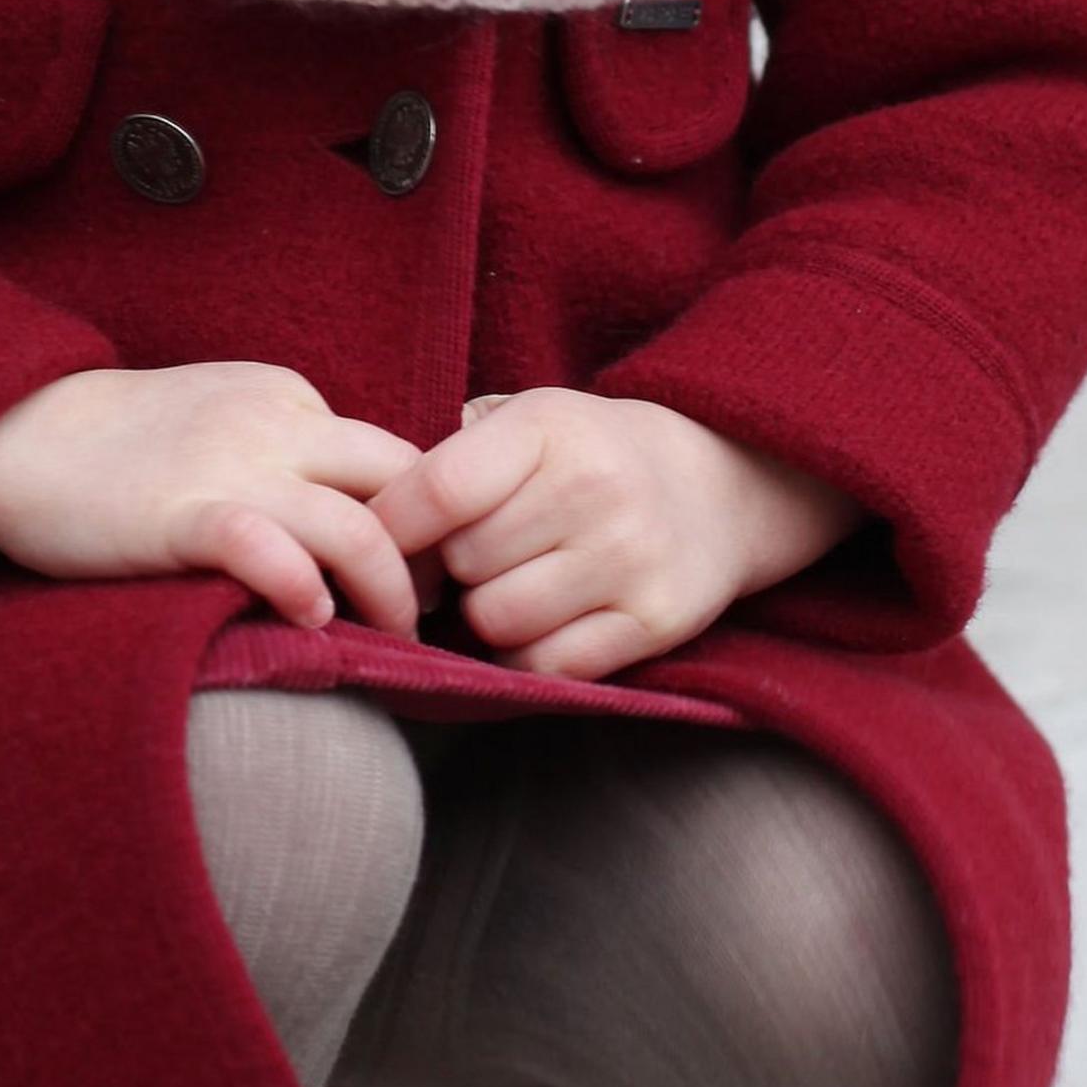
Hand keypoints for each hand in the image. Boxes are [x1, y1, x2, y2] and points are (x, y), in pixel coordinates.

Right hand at [0, 361, 429, 636]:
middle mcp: (274, 423)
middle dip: (432, 552)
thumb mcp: (223, 416)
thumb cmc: (119, 444)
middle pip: (403, 480)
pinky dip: (305, 590)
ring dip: (390, 590)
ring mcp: (230, 468)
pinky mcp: (182, 516)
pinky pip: (269, 551)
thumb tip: (352, 514)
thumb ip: (286, 447)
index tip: (426, 567)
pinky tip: (311, 620)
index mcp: (288, 396)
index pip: (392, 454)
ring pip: (356, 525)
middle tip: (433, 606)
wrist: (16, 437)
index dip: (423, 516)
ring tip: (393, 633)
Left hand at [364, 388, 864, 685]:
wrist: (723, 485)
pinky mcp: (657, 620)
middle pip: (462, 565)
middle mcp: (595, 488)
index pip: (436, 491)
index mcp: (550, 426)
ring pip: (497, 621)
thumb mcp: (529, 421)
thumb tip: (364, 523)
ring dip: (489, 615)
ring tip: (514, 584)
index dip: (390, 530)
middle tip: (473, 559)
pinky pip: (549, 666)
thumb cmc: (591, 456)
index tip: (379, 545)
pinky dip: (530, 655)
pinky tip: (546, 621)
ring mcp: (631, 558)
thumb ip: (451, 458)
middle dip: (449, 570)